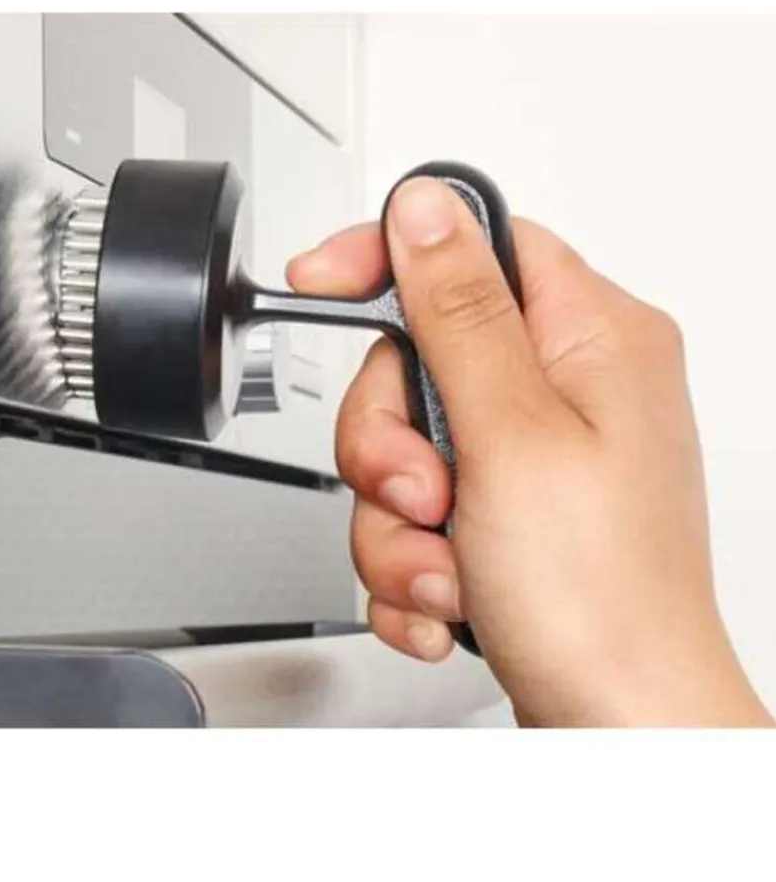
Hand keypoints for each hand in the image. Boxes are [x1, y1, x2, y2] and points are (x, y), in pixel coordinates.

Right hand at [287, 177, 769, 726]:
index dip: (387, 255)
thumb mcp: (514, 435)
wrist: (621, 730)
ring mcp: (531, 454)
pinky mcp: (502, 511)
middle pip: (415, 359)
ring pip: (402, 444)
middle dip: (388, 440)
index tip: (317, 279)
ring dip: (398, 521)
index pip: (473, 244)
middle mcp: (566, 389)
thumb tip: (427, 208)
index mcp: (592, 339)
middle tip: (422, 492)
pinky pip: (412, 507)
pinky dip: (413, 559)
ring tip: (446, 567)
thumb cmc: (603, 599)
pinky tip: (452, 597)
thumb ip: (460, 310)